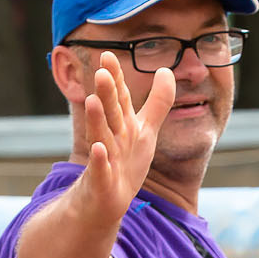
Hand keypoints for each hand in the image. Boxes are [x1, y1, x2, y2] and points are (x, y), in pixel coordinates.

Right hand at [71, 58, 172, 218]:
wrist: (104, 202)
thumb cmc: (125, 163)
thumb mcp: (146, 130)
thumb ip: (158, 102)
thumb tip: (166, 70)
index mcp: (122, 125)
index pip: (119, 98)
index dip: (115, 78)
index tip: (108, 55)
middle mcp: (111, 138)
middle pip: (110, 113)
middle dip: (106, 94)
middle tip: (101, 72)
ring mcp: (105, 160)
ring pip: (101, 137)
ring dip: (97, 120)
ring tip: (93, 101)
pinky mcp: (102, 182)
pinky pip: (101, 171)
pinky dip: (99, 161)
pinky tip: (97, 150)